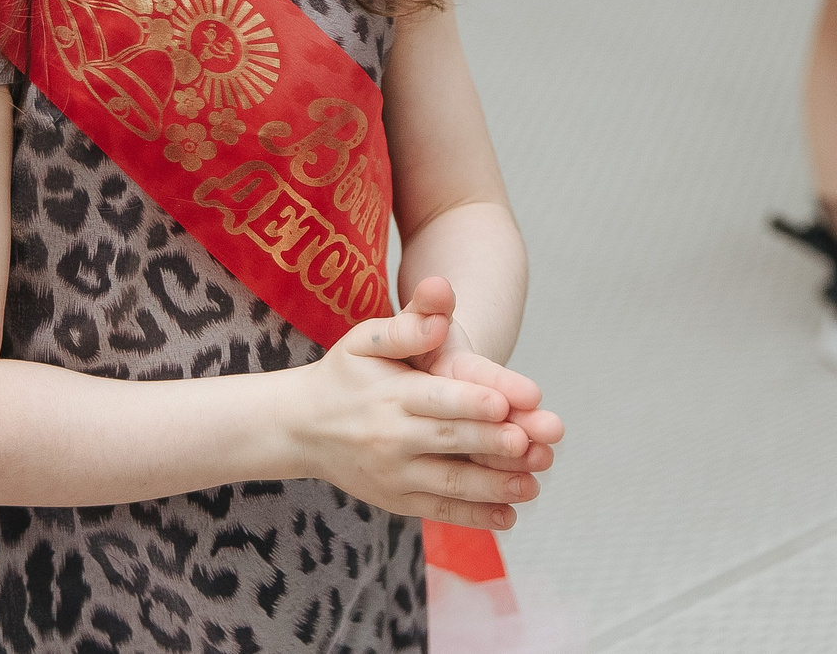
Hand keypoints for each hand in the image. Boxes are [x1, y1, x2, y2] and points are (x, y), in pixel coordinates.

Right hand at [288, 281, 545, 530]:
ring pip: (451, 484)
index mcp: (390, 395)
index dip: (472, 402)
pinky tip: (509, 516)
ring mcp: (394, 475)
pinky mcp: (398, 501)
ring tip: (533, 484)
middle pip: (450, 442)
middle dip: (494, 444)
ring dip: (495, 486)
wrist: (302, 428)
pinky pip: (441, 511)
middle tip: (534, 445)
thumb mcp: (364, 340)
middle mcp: (391, 438)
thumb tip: (440, 318)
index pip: (437, 400)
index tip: (507, 404)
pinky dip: (476, 517)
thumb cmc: (345, 375)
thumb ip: (406, 326)